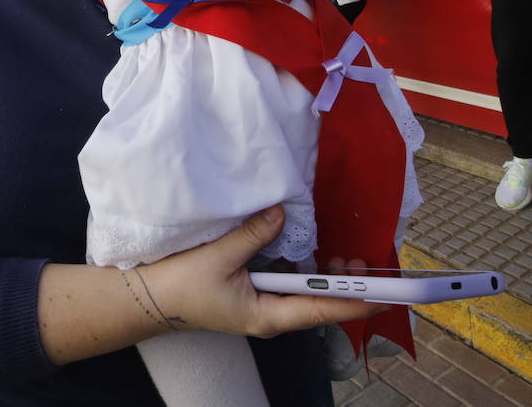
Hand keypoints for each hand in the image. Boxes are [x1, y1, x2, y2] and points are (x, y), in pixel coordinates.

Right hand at [137, 206, 386, 338]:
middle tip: (356, 257)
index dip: (354, 301)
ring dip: (328, 276)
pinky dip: (308, 272)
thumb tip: (282, 213)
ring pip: (308, 296)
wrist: (150, 299)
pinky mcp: (257, 297)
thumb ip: (253, 235)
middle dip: (345, 283)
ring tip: (343, 254)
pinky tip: (315, 255)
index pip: (320, 310)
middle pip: (320, 305)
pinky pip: (292, 287)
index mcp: (266, 317)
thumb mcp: (219, 257)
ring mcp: (265, 308)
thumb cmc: (181, 284)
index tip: (382, 293)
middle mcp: (272, 317)